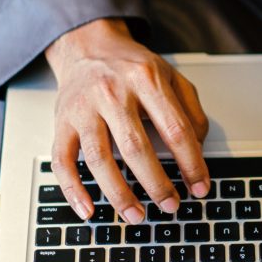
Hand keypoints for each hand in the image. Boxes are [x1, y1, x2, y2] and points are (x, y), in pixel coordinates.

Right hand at [45, 18, 209, 223]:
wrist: (89, 46)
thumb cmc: (133, 67)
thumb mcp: (172, 77)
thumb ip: (191, 110)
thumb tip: (199, 151)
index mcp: (146, 80)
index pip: (175, 129)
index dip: (191, 162)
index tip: (200, 186)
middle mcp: (113, 92)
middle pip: (136, 147)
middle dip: (157, 183)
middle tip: (171, 206)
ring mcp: (84, 108)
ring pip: (99, 158)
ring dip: (119, 193)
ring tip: (137, 215)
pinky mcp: (61, 122)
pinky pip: (62, 161)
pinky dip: (73, 190)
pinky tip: (88, 209)